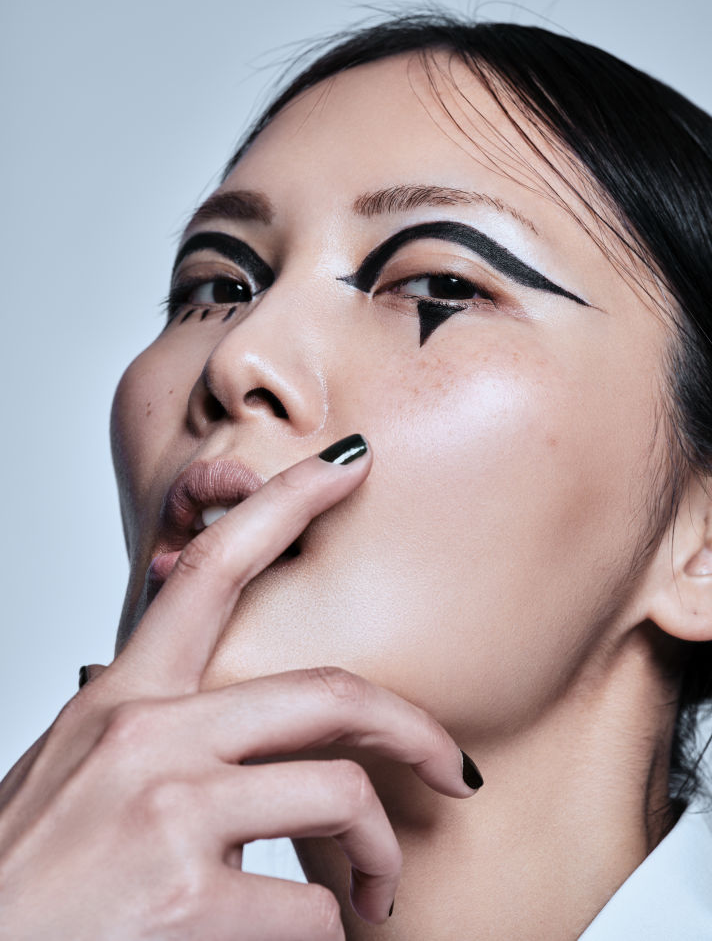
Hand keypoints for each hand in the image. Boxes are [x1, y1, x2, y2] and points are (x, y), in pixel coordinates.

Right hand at [0, 437, 478, 939]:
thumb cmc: (26, 873)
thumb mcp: (78, 772)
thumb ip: (153, 731)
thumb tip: (230, 730)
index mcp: (121, 698)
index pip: (213, 570)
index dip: (288, 504)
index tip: (350, 464)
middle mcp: (145, 734)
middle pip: (328, 690)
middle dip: (413, 726)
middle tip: (455, 765)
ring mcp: (167, 810)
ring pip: (342, 796)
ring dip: (379, 853)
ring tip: (378, 890)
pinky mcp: (185, 898)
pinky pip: (311, 907)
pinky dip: (330, 928)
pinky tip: (305, 936)